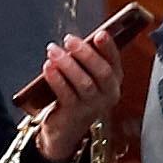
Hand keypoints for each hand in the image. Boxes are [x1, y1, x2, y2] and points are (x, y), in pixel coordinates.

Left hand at [19, 29, 120, 160]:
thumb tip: (74, 41)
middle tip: (69, 40)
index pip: (114, 61)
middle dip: (85, 53)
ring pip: (84, 83)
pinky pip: (67, 95)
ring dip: (67, 65)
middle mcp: (108, 94)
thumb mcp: (85, 74)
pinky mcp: (75, 114)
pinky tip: (48, 68)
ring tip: (53, 51)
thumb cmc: (76, 93)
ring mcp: (93, 106)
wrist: (66, 127)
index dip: (108, 47)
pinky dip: (57, 79)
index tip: (100, 34)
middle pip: (101, 72)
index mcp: (114, 79)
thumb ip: (84, 59)